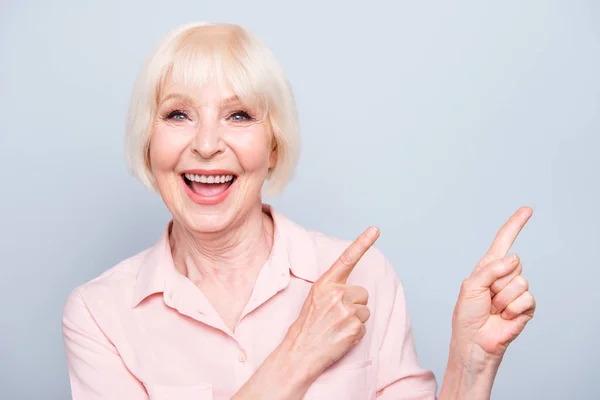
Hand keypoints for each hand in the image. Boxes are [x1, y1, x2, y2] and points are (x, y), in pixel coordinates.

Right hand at [282, 226, 379, 379]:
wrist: (300, 352)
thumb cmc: (307, 325)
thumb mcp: (315, 298)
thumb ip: (333, 289)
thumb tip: (355, 291)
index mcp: (325, 283)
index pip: (346, 258)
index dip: (362, 242)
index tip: (375, 229)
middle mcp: (337, 294)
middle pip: (362, 293)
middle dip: (354, 304)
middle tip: (336, 316)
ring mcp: (347, 311)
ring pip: (365, 311)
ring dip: (355, 319)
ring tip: (336, 327)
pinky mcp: (355, 328)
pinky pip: (364, 326)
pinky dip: (355, 333)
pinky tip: (340, 336)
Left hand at [451, 207, 536, 363]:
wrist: (475, 342)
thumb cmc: (467, 315)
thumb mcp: (471, 286)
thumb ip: (490, 269)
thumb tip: (514, 258)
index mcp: (488, 268)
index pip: (504, 242)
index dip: (515, 225)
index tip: (527, 210)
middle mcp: (504, 276)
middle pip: (513, 263)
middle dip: (497, 281)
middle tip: (487, 297)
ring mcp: (516, 291)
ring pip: (520, 281)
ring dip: (503, 298)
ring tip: (493, 308)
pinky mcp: (526, 307)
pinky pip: (526, 298)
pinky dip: (512, 308)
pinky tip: (503, 316)